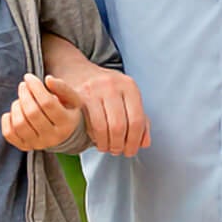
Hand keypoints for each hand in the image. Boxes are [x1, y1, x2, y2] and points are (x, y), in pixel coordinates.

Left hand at [0, 74, 82, 151]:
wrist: (64, 133)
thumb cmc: (66, 110)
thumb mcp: (72, 98)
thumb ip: (62, 87)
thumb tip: (47, 79)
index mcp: (66, 124)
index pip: (47, 103)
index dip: (35, 87)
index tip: (28, 77)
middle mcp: (53, 138)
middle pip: (32, 113)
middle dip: (24, 95)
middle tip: (23, 86)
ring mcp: (38, 144)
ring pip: (19, 124)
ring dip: (16, 106)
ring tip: (20, 99)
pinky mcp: (24, 147)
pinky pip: (8, 134)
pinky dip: (7, 119)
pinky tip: (14, 112)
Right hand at [39, 34, 149, 155]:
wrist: (76, 70)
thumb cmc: (105, 89)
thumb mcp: (126, 98)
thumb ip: (140, 120)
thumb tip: (145, 143)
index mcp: (129, 86)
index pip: (137, 120)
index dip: (134, 141)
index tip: (131, 151)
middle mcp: (112, 85)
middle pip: (119, 126)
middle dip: (119, 145)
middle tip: (117, 151)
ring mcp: (94, 90)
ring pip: (103, 128)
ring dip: (106, 144)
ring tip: (107, 148)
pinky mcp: (78, 97)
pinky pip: (89, 124)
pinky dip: (94, 137)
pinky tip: (96, 139)